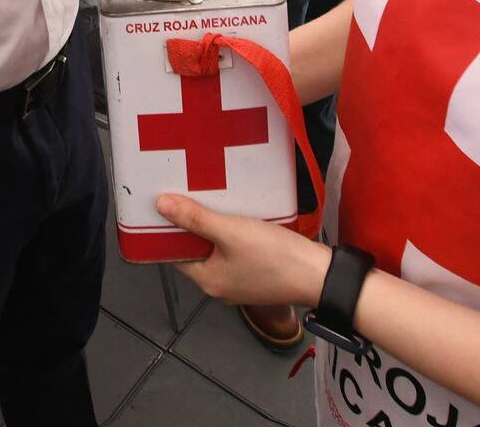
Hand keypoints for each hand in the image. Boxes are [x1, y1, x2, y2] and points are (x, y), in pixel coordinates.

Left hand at [156, 194, 330, 307]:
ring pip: (218, 250)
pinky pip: (236, 252)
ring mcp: (240, 282)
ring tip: (211, 198)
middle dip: (194, 225)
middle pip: (197, 251)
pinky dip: (233, 235)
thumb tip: (160, 206)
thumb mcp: (231, 232)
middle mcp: (220, 285)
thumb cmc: (273, 256)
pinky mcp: (258, 275)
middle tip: (189, 194)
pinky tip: (237, 214)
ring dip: (214, 227)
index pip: (175, 253)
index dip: (169, 229)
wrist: (319, 275)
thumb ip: (196, 219)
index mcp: (207, 280)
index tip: (167, 203)